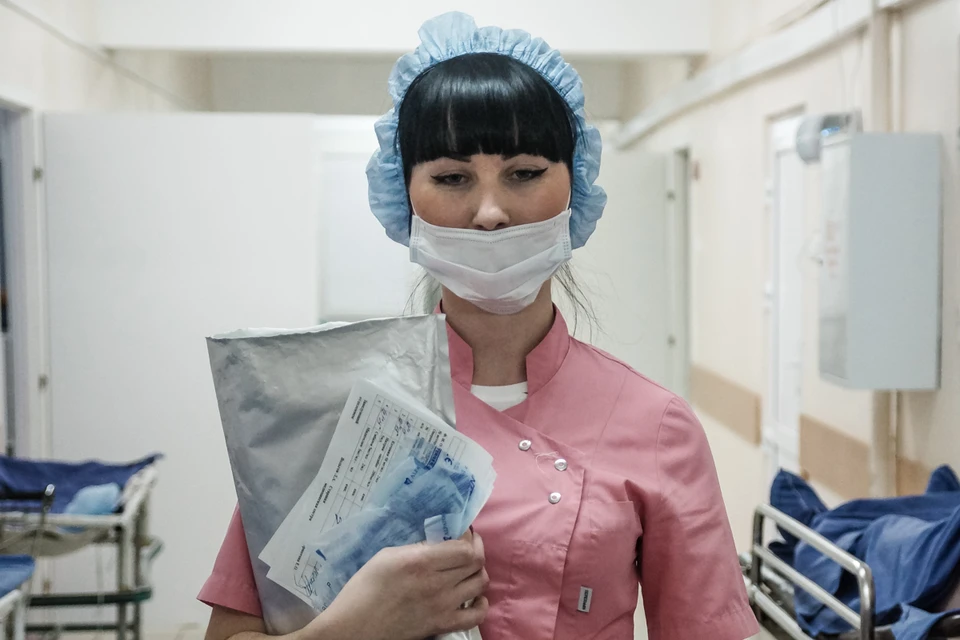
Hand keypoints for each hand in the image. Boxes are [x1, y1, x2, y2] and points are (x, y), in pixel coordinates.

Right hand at [300, 530, 488, 639]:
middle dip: (475, 549)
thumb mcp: (386, 556)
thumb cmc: (363, 590)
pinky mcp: (442, 626)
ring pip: (480, 583)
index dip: (469, 537)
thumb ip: (416, 548)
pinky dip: (481, 604)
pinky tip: (473, 597)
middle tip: (467, 545)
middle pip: (476, 563)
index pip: (465, 547)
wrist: (354, 629)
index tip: (463, 533)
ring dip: (477, 572)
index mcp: (420, 562)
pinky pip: (477, 616)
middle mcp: (437, 584)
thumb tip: (438, 543)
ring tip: (467, 568)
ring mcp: (442, 607)